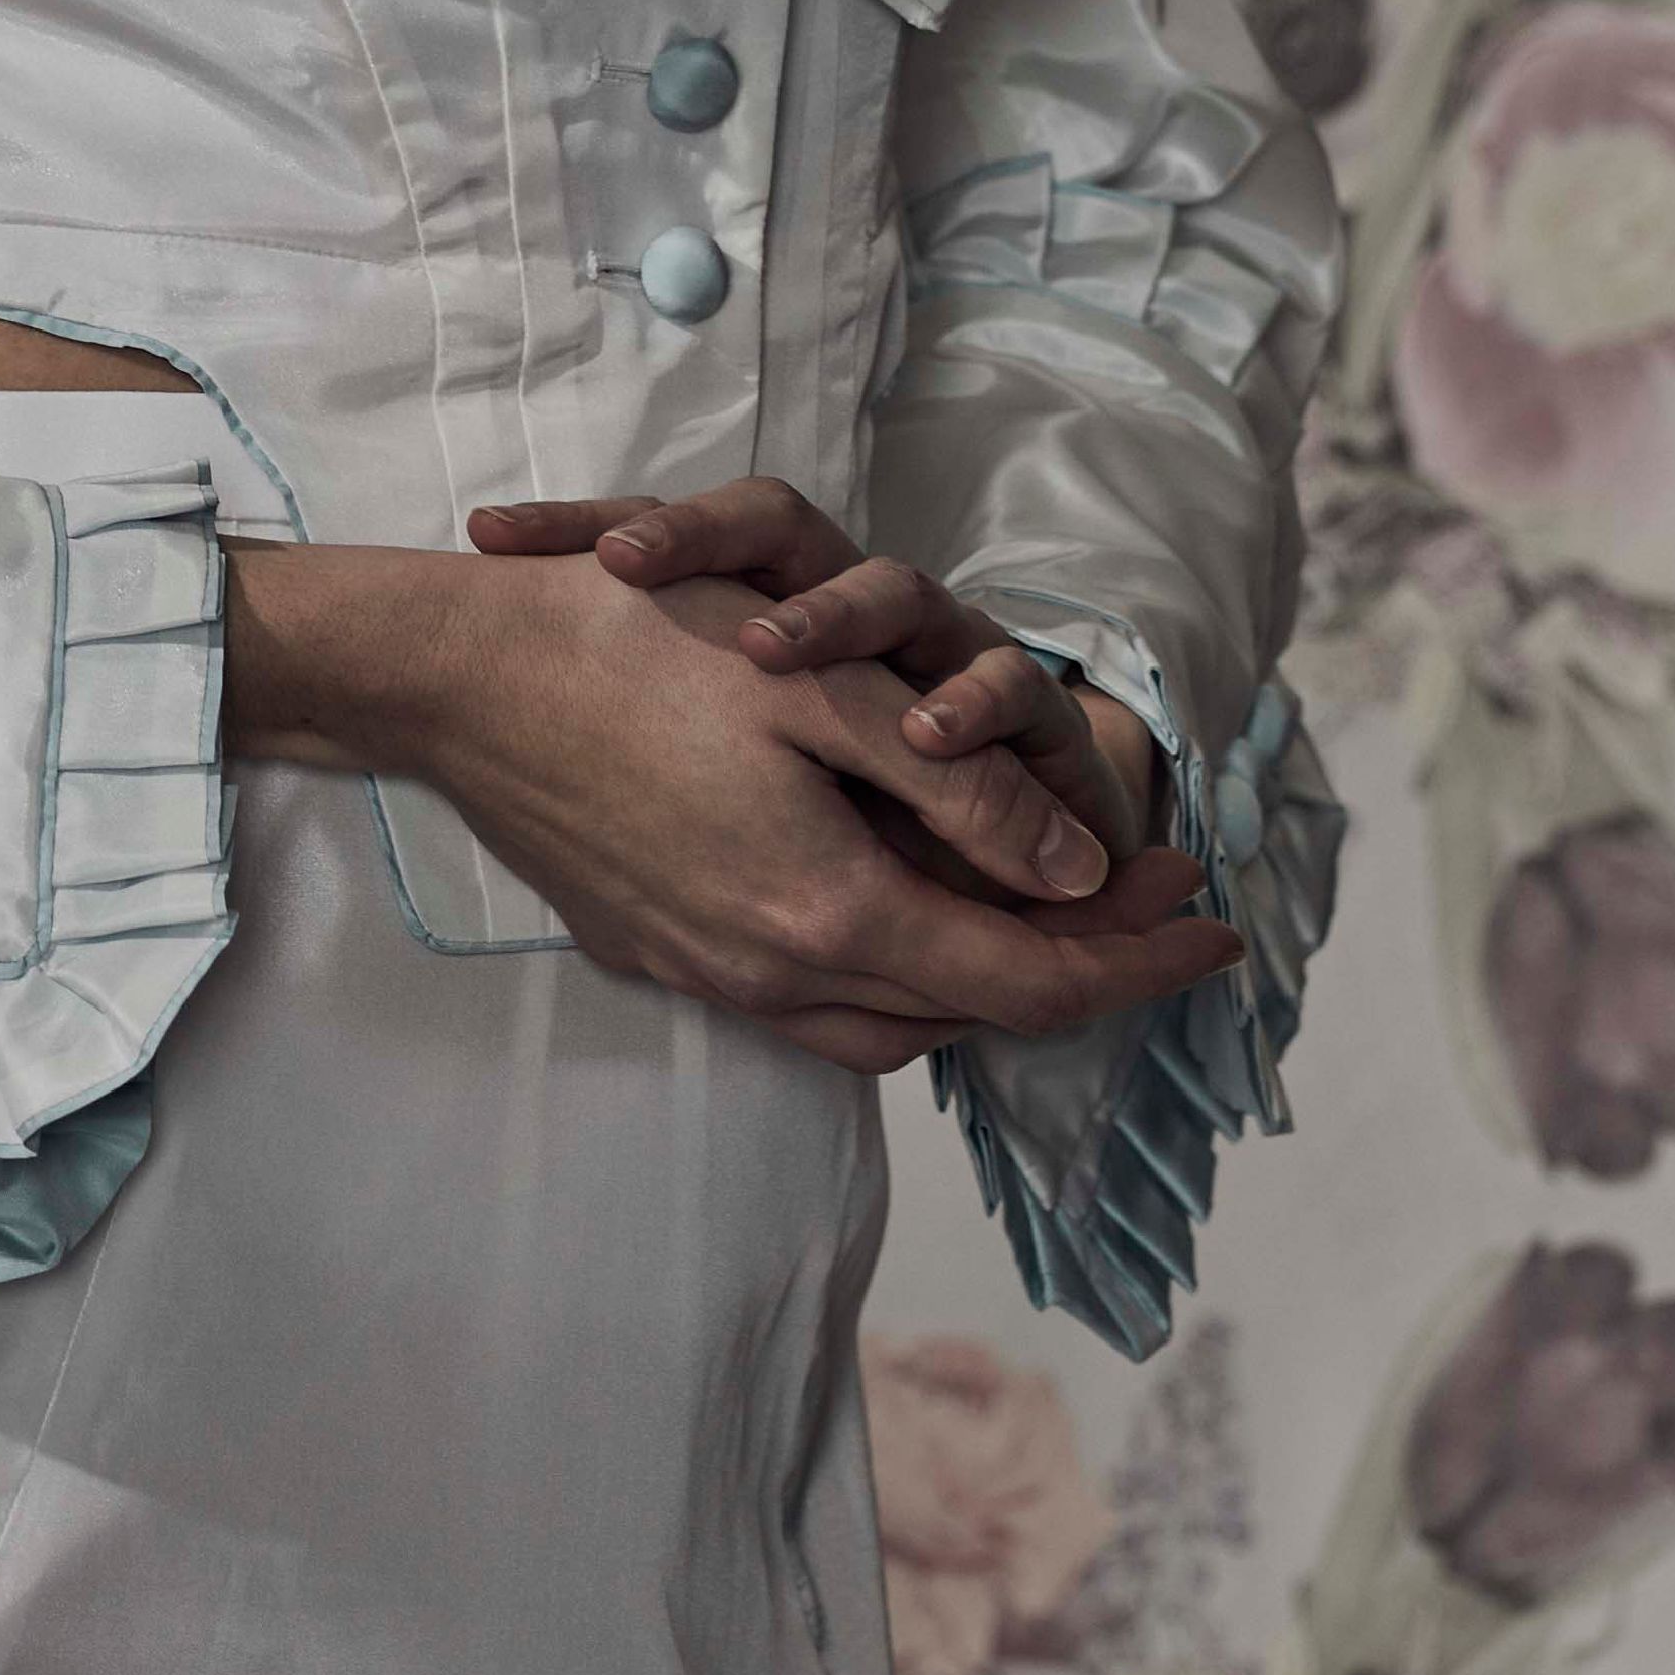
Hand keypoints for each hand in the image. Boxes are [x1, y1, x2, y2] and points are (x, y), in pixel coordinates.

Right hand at [221, 540, 1237, 1073]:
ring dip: (977, 983)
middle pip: (964, 1019)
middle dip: (1074, 973)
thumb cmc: (632, 649)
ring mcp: (703, 974)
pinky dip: (888, 972)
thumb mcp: (823, 690)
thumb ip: (961, 790)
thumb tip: (1077, 875)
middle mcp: (768, 975)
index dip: (1140, 960)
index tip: (1221, 922)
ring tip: (1043, 911)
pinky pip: (808, 1002)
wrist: (453, 676)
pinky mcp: (656, 952)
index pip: (1030, 979)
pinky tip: (901, 901)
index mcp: (828, 912)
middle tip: (1148, 901)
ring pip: (883, 1026)